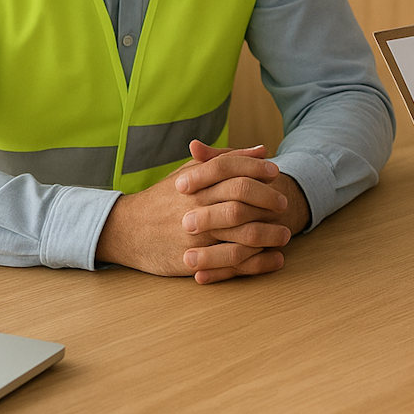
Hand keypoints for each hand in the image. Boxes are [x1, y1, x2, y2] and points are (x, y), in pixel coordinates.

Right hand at [95, 144, 291, 280]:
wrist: (129, 230)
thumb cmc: (163, 199)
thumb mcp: (189, 174)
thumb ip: (223, 160)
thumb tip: (260, 150)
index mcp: (194, 180)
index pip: (232, 167)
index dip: (256, 168)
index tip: (275, 171)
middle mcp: (196, 204)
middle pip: (241, 196)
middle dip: (268, 199)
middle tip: (283, 203)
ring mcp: (197, 233)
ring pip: (243, 232)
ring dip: (270, 234)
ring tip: (284, 234)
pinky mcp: (197, 259)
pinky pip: (235, 262)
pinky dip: (260, 263)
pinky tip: (274, 260)